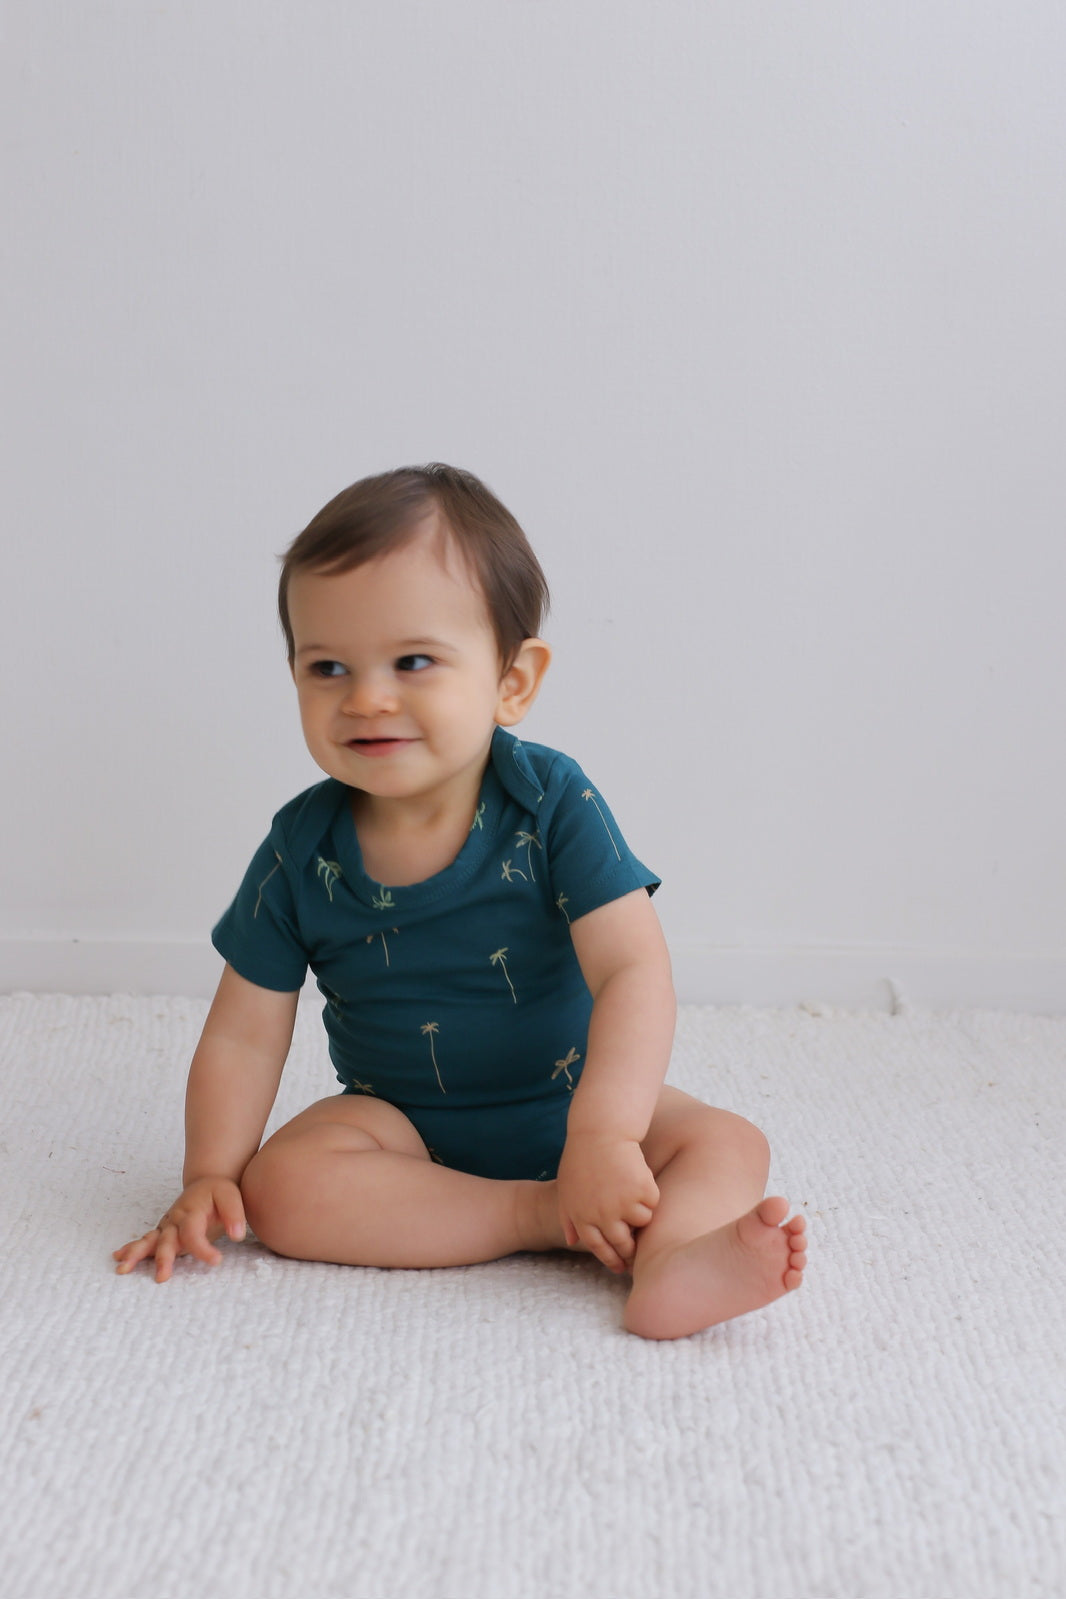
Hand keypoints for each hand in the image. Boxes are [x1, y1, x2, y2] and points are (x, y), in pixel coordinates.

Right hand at [113, 1176, 246, 1282]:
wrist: (206, 1182)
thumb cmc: (218, 1191)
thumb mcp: (232, 1196)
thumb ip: (235, 1214)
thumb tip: (237, 1235)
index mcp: (191, 1212)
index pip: (193, 1234)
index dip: (202, 1249)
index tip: (217, 1260)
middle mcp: (175, 1219)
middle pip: (166, 1240)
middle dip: (163, 1258)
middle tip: (162, 1277)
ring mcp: (167, 1226)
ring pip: (150, 1241)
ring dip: (136, 1254)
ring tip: (123, 1268)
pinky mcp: (164, 1232)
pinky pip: (147, 1241)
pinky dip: (133, 1249)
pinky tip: (120, 1258)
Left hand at [556, 1131, 659, 1273]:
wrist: (599, 1131)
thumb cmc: (581, 1157)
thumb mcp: (566, 1189)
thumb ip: (568, 1218)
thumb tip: (572, 1241)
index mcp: (582, 1217)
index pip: (599, 1248)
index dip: (611, 1260)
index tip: (620, 1267)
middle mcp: (603, 1215)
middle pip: (624, 1244)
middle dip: (631, 1249)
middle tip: (637, 1246)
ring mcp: (623, 1204)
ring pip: (642, 1222)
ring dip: (641, 1211)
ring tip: (632, 1191)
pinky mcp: (641, 1190)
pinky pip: (652, 1202)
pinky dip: (649, 1192)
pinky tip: (638, 1176)